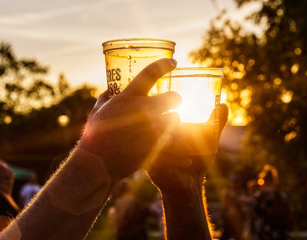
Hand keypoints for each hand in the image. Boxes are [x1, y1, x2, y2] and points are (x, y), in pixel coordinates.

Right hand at [78, 58, 180, 182]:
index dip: (164, 65)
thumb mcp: (98, 111)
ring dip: (171, 120)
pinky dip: (168, 137)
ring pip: (176, 118)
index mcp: (128, 97)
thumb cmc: (95, 136)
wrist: (99, 163)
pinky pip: (173, 137)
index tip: (173, 63)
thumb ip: (106, 98)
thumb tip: (110, 90)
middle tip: (169, 104)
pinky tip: (162, 139)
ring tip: (161, 125)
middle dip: (174, 99)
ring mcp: (152, 128)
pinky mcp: (157, 145)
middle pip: (174, 97)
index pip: (150, 73)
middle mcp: (143, 110)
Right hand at [147, 104, 228, 197]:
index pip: (163, 116)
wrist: (190, 184)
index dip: (174, 118)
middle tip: (189, 140)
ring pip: (158, 143)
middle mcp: (156, 139)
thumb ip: (215, 123)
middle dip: (175, 132)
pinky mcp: (151, 166)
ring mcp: (152, 152)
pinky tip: (188, 162)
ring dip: (176, 147)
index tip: (188, 126)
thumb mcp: (208, 141)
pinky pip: (158, 159)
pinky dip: (174, 160)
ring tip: (189, 152)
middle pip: (158, 128)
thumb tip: (224, 104)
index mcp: (167, 129)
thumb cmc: (196, 160)